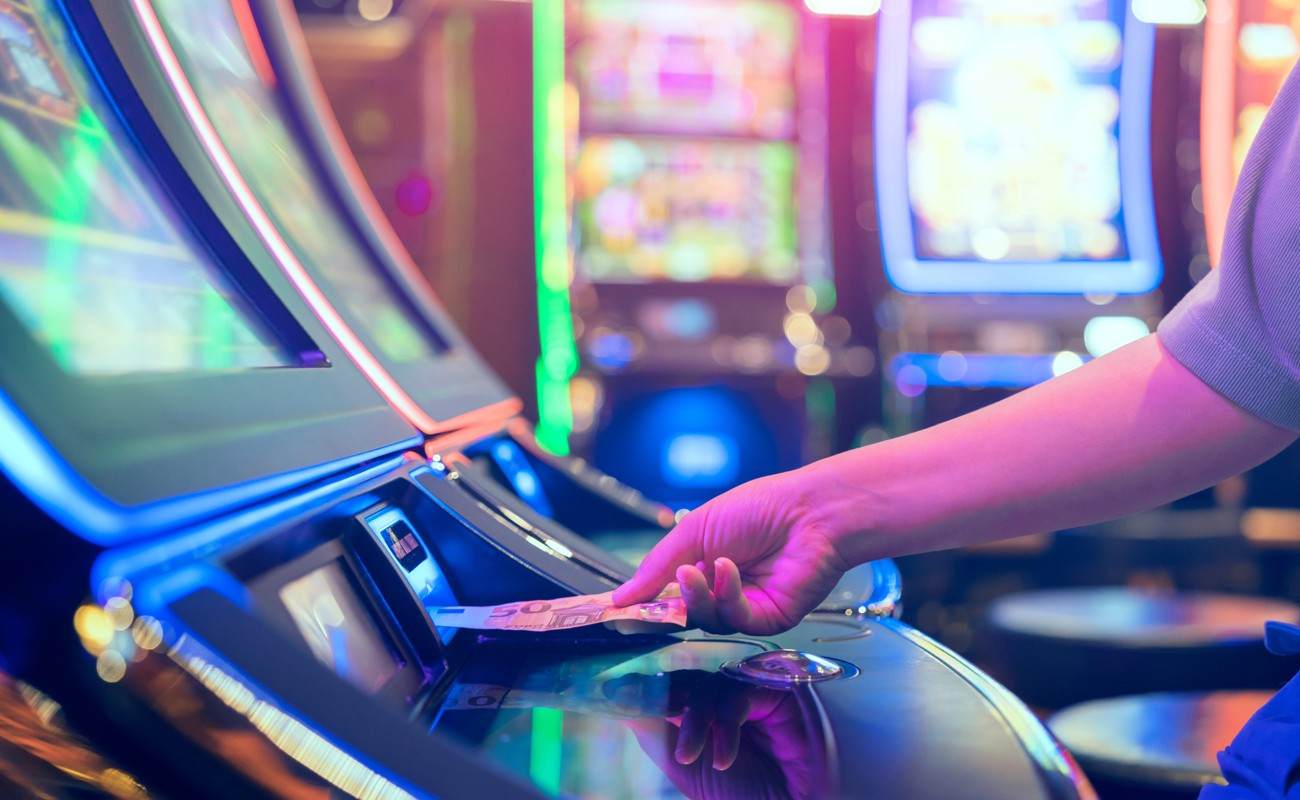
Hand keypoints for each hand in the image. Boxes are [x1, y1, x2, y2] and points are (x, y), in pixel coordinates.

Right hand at [612, 472, 852, 634]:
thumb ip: (656, 566)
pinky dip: (726, 596)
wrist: (810, 511)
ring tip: (698, 570)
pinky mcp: (768, 619)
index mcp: (703, 565)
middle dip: (666, 606)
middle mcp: (722, 589)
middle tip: (654, 595)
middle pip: (682, 615)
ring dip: (697, 597)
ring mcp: (745, 607)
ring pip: (705, 621)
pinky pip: (735, 620)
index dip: (644, 603)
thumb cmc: (758, 509)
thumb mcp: (695, 530)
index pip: (666, 595)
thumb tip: (619, 598)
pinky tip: (729, 570)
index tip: (617, 609)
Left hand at [614, 670, 825, 799]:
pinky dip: (726, 726)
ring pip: (710, 683)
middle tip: (635, 699)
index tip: (610, 688)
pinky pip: (738, 693)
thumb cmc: (744, 791)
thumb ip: (655, 731)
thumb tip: (620, 701)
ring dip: (695, 721)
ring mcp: (748, 685)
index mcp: (700, 704)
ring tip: (692, 755)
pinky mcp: (773, 688)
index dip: (641, 684)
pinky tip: (724, 756)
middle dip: (663, 692)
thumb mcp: (685, 765)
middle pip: (687, 673)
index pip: (668, 681)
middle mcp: (724, 689)